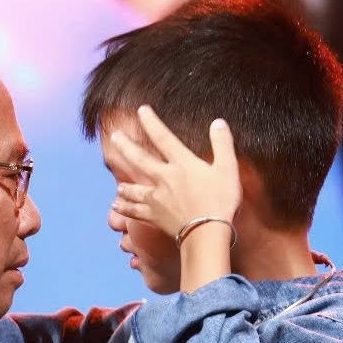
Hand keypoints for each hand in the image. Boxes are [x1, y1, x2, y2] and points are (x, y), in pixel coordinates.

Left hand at [109, 106, 240, 238]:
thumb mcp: (228, 168)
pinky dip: (125, 208)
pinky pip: (135, 212)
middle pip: (140, 159)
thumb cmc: (220, 201)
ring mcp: (157, 198)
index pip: (164, 138)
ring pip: (134, 188)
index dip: (152, 122)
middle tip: (114, 136)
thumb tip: (218, 123)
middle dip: (126, 146)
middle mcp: (164, 178)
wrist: (207, 232)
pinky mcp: (154, 217)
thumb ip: (222, 144)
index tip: (142, 110)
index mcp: (182, 164)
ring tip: (117, 185)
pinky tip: (116, 206)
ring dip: (125, 185)